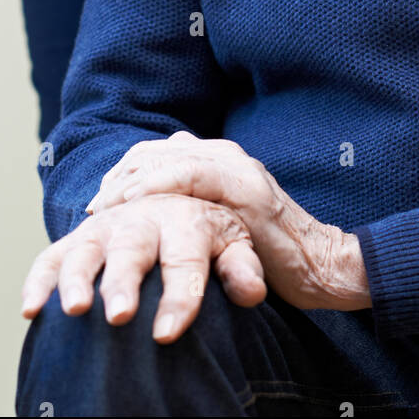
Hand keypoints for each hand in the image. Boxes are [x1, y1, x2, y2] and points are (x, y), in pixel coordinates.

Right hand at [20, 192, 266, 342]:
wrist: (176, 205)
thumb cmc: (210, 236)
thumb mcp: (238, 244)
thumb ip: (243, 267)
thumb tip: (251, 291)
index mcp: (188, 216)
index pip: (187, 257)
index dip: (179, 296)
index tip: (167, 334)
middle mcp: (144, 215)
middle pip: (133, 246)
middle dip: (122, 281)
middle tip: (118, 317)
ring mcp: (108, 225)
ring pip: (87, 246)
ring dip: (76, 278)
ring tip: (73, 311)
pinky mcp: (81, 237)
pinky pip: (53, 254)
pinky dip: (39, 279)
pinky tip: (31, 310)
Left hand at [87, 133, 371, 311]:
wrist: (322, 266)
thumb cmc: (268, 255)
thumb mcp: (221, 226)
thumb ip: (192, 211)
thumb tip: (145, 224)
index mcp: (217, 158)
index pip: (155, 153)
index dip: (122, 174)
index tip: (99, 204)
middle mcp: (225, 154)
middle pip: (154, 152)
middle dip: (118, 178)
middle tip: (95, 210)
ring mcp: (237, 168)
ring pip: (168, 157)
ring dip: (130, 181)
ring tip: (105, 208)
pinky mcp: (247, 190)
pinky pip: (193, 174)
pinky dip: (160, 183)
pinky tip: (137, 202)